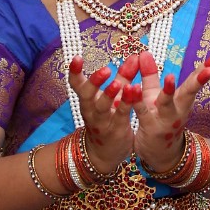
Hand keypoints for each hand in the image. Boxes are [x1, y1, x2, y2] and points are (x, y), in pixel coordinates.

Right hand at [66, 52, 139, 176]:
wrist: (104, 153)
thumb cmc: (109, 118)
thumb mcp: (115, 95)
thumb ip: (124, 76)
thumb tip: (134, 56)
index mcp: (87, 100)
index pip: (76, 84)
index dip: (75, 72)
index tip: (77, 58)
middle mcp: (91, 110)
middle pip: (86, 95)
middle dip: (94, 82)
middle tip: (105, 70)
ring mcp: (102, 121)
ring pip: (102, 107)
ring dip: (109, 94)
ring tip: (118, 83)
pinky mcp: (116, 130)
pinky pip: (120, 115)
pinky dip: (126, 103)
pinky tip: (133, 91)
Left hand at [131, 47, 209, 177]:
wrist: (156, 154)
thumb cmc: (156, 119)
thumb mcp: (154, 95)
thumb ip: (149, 74)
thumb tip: (144, 52)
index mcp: (181, 99)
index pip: (194, 80)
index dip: (205, 68)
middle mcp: (177, 108)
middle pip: (189, 92)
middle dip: (199, 80)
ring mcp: (164, 119)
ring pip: (167, 104)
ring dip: (169, 92)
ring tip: (170, 78)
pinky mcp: (148, 127)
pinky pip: (142, 112)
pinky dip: (137, 101)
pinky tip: (132, 88)